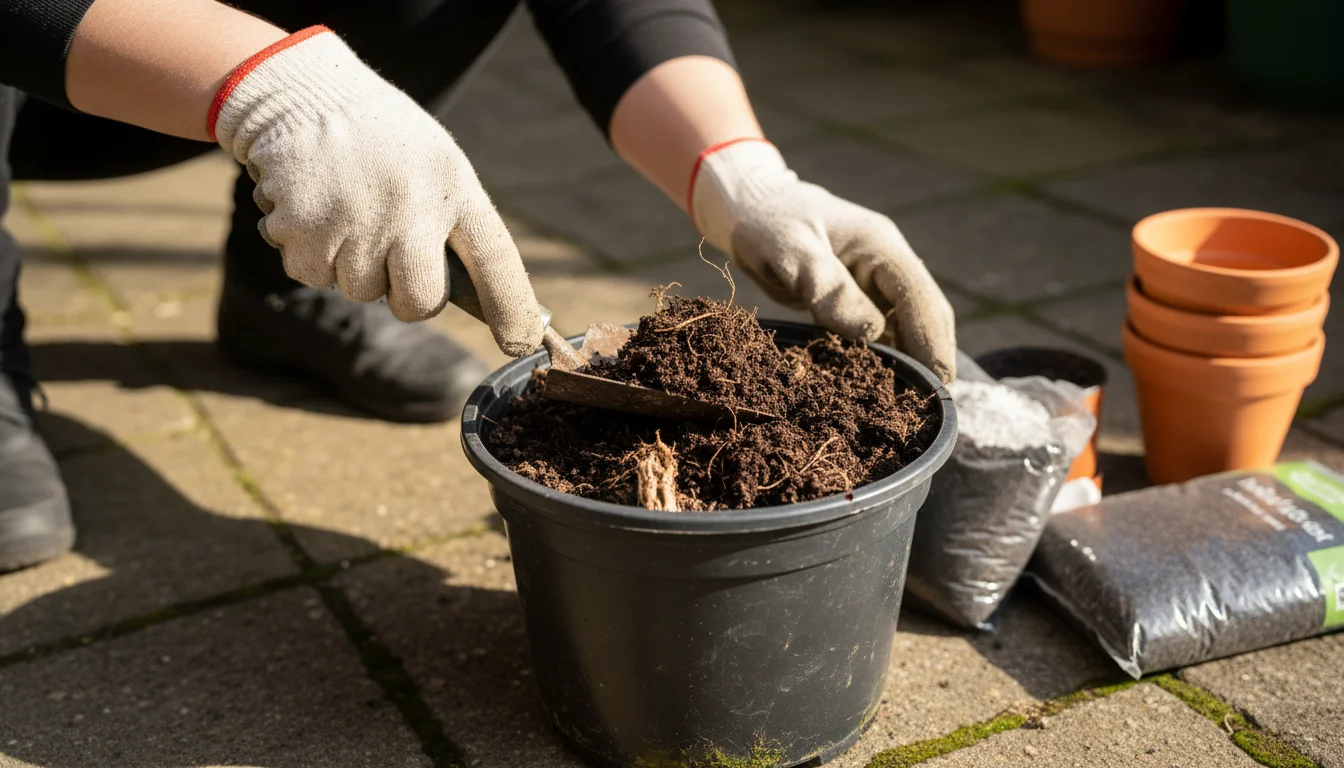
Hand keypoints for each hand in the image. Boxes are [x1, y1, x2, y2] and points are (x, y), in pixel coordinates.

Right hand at [210, 26, 540, 355]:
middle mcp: (410, 205)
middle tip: (394, 260)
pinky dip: (312, 255)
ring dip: (353, 267)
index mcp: (454, 185)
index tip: (520, 342)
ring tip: (349, 212)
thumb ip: (454, 227)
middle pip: (420, 301)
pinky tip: (318, 212)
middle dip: (408, 298)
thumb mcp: (436, 165)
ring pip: (361, 292)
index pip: (495, 259)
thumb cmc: (383, 143)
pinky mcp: (304, 229)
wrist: (303, 94)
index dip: (511, 307)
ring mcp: (356, 220)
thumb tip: (474, 303)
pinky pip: (314, 276)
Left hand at [690, 139, 956, 382]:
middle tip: (934, 403)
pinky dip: (886, 354)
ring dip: (912, 358)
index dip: (931, 339)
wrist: (752, 209)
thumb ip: (827, 286)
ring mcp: (876, 280)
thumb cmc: (769, 223)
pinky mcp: (860, 296)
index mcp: (880, 245)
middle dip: (932, 354)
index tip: (940, 380)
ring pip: (906, 323)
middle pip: (924, 311)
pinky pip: (881, 328)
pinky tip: (883, 384)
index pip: (918, 295)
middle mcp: (887, 262)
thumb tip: (870, 333)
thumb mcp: (791, 249)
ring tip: (915, 402)